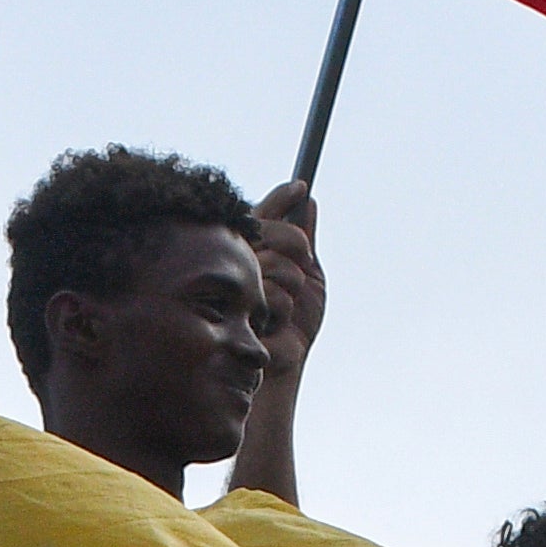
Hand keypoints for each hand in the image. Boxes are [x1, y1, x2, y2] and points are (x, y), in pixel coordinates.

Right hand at [251, 178, 325, 376]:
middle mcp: (241, 260)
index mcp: (255, 250)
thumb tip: (307, 202)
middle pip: (274, 231)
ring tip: (286, 310)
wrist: (284, 361)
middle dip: (297, 248)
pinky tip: (276, 326)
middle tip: (302, 264)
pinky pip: (276, 295)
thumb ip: (305, 239)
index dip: (281, 198)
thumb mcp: (309, 275)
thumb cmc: (296, 323)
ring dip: (294, 290)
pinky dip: (287, 312)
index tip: (301, 185)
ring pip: (279, 265)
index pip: (265, 214)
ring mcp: (236, 281)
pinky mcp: (237, 304)